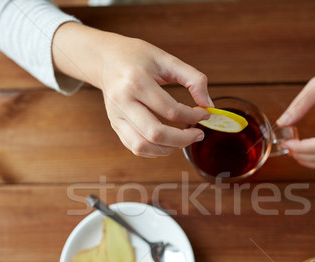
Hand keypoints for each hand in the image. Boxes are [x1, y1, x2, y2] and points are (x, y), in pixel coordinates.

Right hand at [53, 22, 211, 156]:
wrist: (106, 58)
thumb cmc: (137, 56)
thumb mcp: (167, 59)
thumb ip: (192, 79)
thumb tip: (209, 104)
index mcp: (136, 81)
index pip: (170, 110)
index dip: (193, 116)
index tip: (205, 114)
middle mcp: (122, 101)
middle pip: (155, 133)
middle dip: (183, 139)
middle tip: (198, 134)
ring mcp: (116, 116)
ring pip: (142, 146)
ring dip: (168, 149)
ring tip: (183, 140)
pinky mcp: (115, 125)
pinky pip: (135, 147)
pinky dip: (155, 150)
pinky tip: (168, 141)